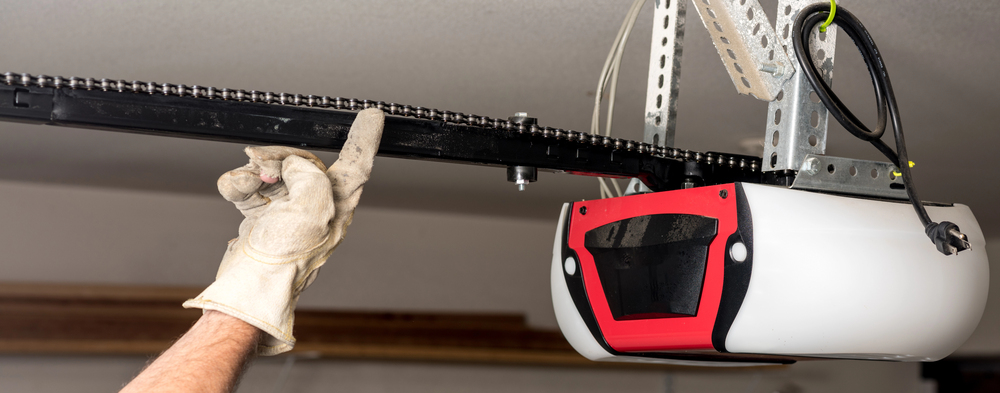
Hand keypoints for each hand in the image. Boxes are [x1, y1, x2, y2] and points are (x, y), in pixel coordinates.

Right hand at [183, 109, 383, 354]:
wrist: (249, 286)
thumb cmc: (286, 258)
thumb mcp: (311, 207)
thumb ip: (309, 173)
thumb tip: (293, 165)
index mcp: (337, 203)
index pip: (357, 163)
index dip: (364, 138)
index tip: (373, 116)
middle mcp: (316, 205)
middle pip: (303, 160)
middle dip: (280, 156)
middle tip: (264, 162)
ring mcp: (289, 210)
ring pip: (273, 170)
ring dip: (254, 172)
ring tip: (249, 183)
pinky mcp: (263, 215)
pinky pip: (250, 186)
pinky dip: (239, 184)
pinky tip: (236, 189)